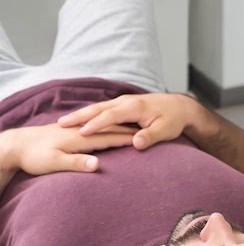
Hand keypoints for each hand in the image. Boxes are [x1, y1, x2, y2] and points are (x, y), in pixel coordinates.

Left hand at [3, 122, 134, 177]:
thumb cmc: (34, 158)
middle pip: (107, 129)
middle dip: (126, 130)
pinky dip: (104, 127)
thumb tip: (97, 164)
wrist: (15, 146)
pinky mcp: (68, 132)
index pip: (108, 137)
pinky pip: (92, 127)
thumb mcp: (54, 164)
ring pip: (100, 126)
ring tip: (132, 127)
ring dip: (117, 126)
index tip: (143, 139)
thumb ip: (76, 163)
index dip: (126, 138)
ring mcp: (72, 130)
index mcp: (78, 138)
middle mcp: (77, 131)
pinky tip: (107, 128)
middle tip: (145, 129)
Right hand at [58, 93, 196, 150]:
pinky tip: (79, 121)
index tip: (80, 132)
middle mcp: (125, 101)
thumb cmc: (173, 121)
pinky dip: (89, 114)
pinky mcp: (123, 104)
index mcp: (134, 107)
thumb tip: (135, 143)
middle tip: (61, 124)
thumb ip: (150, 137)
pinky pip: (102, 109)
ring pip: (97, 107)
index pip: (110, 116)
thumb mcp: (165, 131)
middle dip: (79, 116)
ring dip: (80, 114)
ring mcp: (123, 101)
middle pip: (97, 108)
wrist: (180, 107)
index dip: (95, 124)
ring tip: (64, 122)